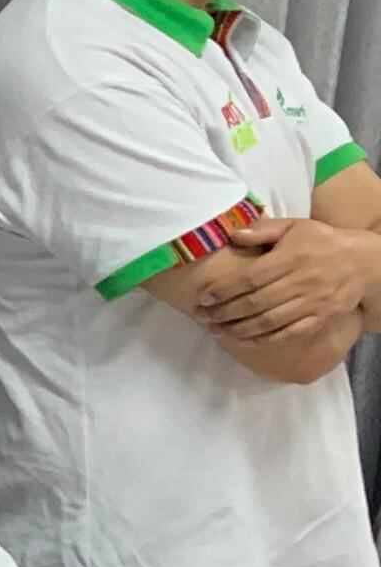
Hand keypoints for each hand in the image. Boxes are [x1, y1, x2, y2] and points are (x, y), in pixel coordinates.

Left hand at [190, 217, 378, 345]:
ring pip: (271, 321)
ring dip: (240, 329)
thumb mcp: (295, 226)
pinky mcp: (322, 317)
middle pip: (257, 302)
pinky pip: (291, 332)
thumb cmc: (321, 241)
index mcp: (292, 257)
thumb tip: (232, 234)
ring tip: (217, 331)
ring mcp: (313, 302)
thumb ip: (263, 230)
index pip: (251, 277)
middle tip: (203, 318)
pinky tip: (246, 340)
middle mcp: (302, 281)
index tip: (203, 298)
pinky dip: (267, 339)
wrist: (363, 261)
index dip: (224, 289)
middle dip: (226, 312)